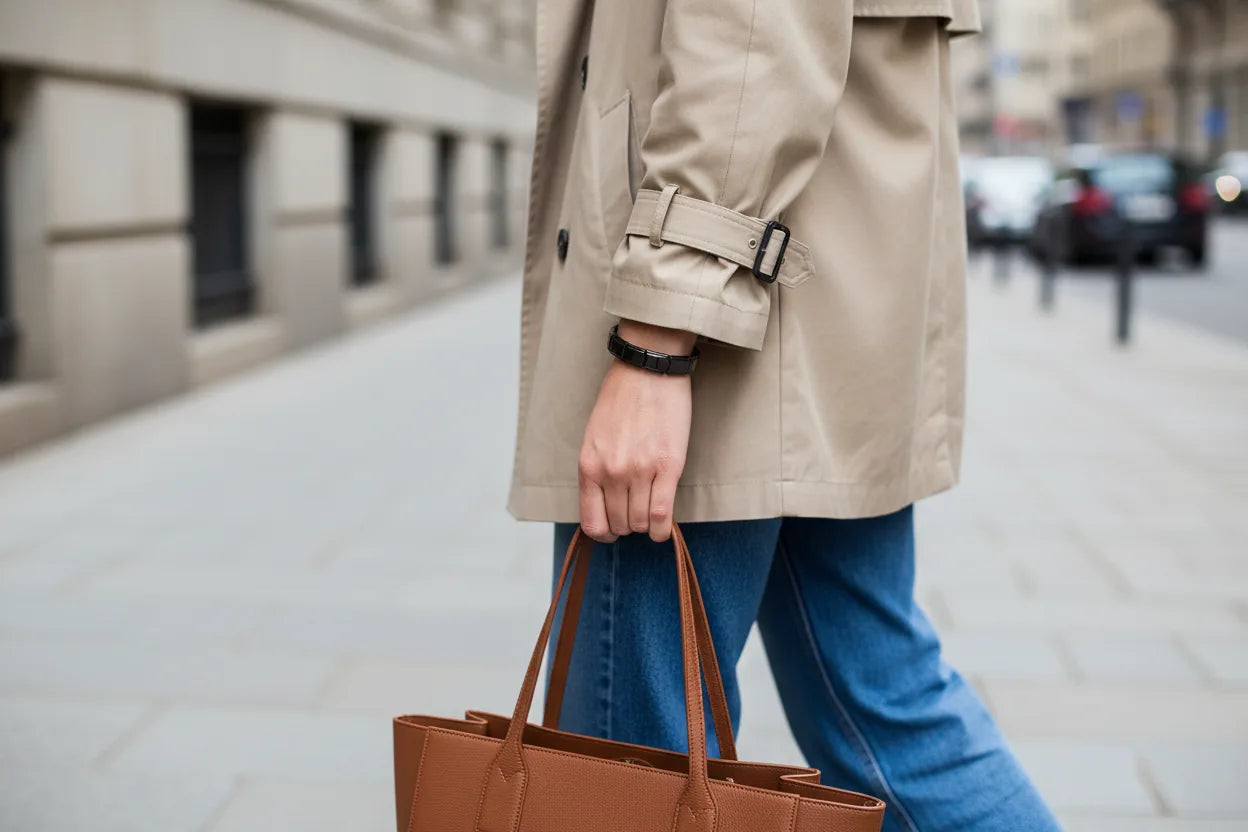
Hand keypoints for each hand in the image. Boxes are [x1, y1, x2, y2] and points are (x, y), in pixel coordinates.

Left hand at [578, 321, 695, 542]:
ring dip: (645, 525)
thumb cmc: (620, 400)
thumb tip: (605, 505)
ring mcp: (639, 471)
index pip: (592, 522)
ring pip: (640, 522)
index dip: (604, 534)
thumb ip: (597, 472)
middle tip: (635, 512)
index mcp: (589, 466)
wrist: (648, 371)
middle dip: (628, 525)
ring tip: (650, 512)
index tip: (613, 531)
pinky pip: (661, 515)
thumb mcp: (594, 438)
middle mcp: (611, 472)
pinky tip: (662, 527)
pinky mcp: (668, 467)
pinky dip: (662, 529)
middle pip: (619, 525)